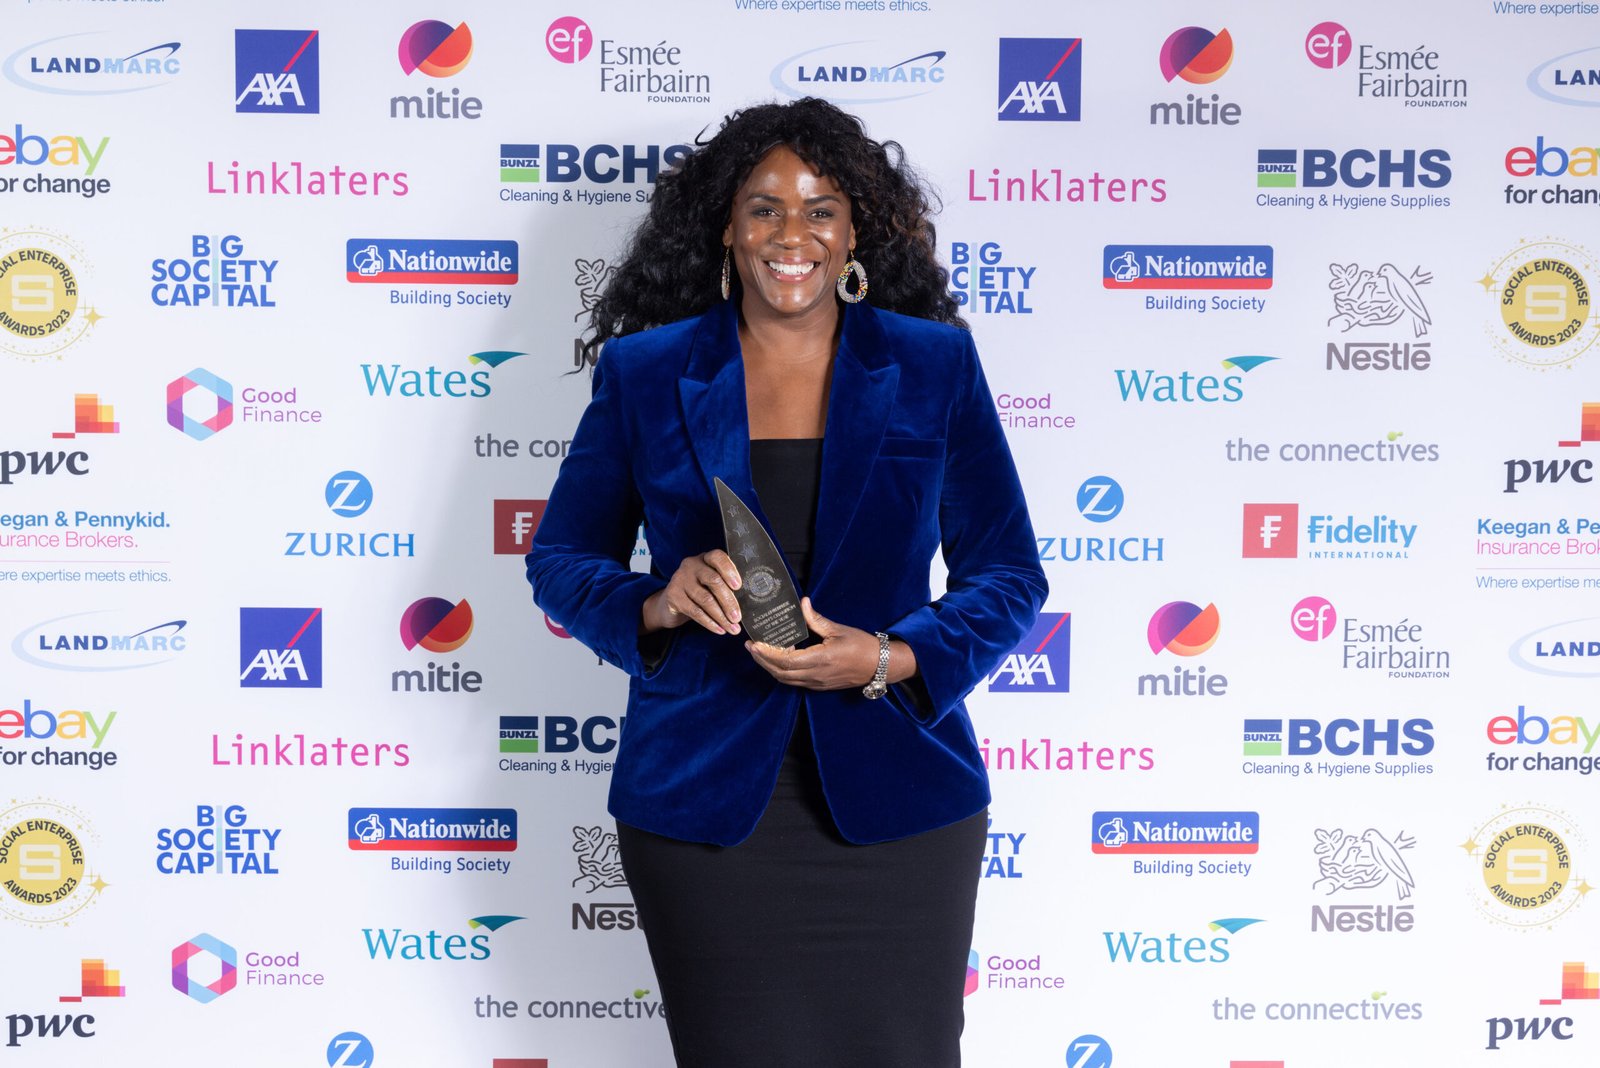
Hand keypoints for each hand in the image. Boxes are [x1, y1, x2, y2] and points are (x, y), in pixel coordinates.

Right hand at [641, 550, 742, 634]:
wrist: (670, 603)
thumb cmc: (698, 592)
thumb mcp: (711, 584)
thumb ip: (725, 586)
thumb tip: (747, 602)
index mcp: (705, 559)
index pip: (718, 557)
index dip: (729, 571)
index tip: (739, 586)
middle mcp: (691, 565)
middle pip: (714, 581)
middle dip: (729, 601)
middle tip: (738, 617)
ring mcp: (680, 579)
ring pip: (706, 599)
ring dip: (721, 616)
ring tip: (732, 628)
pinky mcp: (673, 596)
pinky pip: (695, 611)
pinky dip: (710, 623)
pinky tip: (719, 629)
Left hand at [745, 598, 903, 690]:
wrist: (879, 665)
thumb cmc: (862, 646)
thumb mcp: (838, 629)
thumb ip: (816, 619)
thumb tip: (803, 603)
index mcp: (821, 659)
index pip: (785, 660)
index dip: (767, 654)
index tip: (754, 644)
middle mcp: (816, 675)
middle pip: (780, 673)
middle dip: (762, 661)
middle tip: (751, 647)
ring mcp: (817, 683)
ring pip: (786, 680)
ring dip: (770, 668)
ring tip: (760, 653)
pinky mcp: (820, 686)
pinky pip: (795, 682)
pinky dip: (782, 672)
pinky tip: (778, 660)